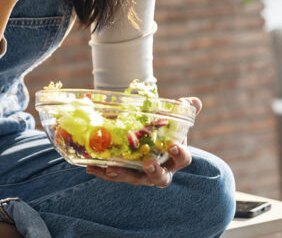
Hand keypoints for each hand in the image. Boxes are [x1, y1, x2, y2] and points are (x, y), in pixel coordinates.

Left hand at [86, 96, 202, 187]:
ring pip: (134, 179)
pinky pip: (115, 175)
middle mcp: (160, 169)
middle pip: (160, 178)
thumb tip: (190, 101)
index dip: (180, 154)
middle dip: (154, 172)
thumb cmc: (165, 129)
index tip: (173, 146)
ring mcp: (142, 174)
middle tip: (148, 163)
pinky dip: (102, 172)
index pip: (183, 159)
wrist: (149, 135)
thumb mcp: (174, 117)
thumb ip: (185, 107)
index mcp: (176, 157)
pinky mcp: (126, 173)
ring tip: (111, 169)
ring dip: (123, 174)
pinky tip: (91, 167)